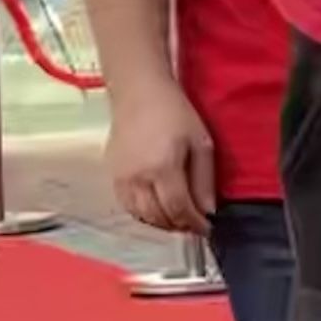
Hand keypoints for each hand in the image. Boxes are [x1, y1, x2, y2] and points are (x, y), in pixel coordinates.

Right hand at [105, 82, 219, 237]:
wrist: (138, 93)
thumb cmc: (175, 113)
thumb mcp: (201, 143)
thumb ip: (204, 180)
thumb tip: (208, 210)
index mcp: (162, 168)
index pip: (178, 209)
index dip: (194, 224)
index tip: (207, 228)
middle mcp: (137, 178)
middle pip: (157, 217)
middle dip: (178, 225)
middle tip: (194, 224)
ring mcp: (120, 177)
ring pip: (139, 214)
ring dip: (160, 222)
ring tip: (177, 218)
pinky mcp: (111, 174)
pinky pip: (126, 204)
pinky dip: (143, 212)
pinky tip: (157, 207)